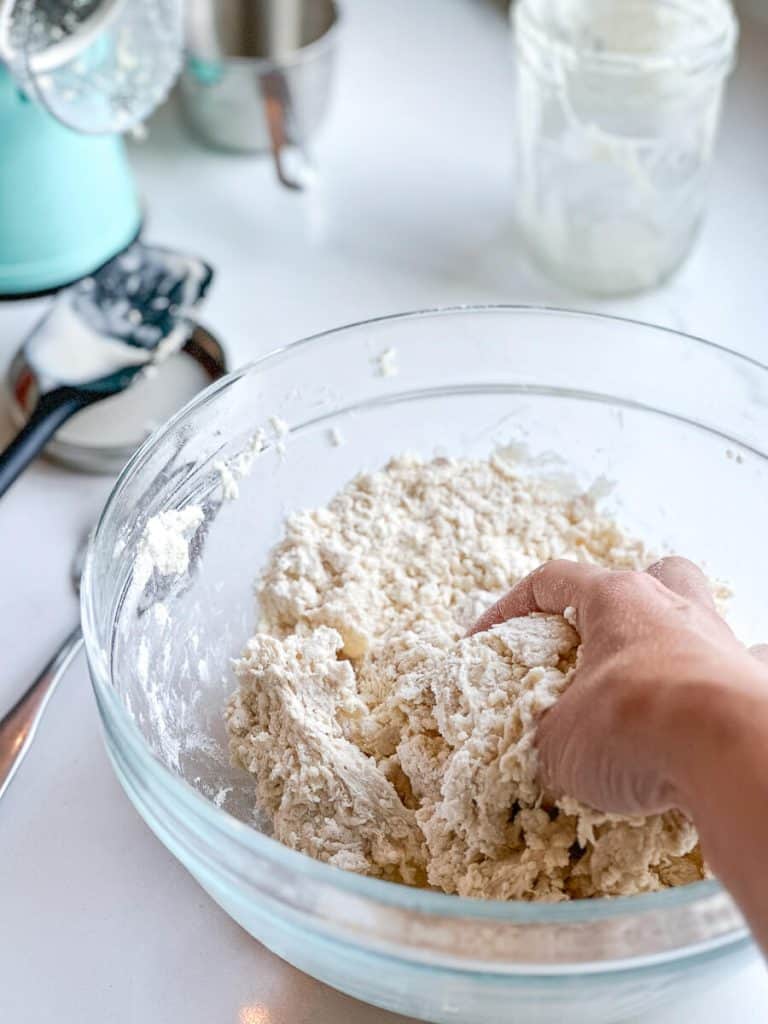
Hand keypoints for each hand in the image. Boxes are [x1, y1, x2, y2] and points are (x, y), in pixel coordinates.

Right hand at [469, 557, 767, 817]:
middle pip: (649, 575)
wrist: (730, 756)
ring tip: (649, 692)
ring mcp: (722, 642)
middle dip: (622, 601)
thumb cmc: (631, 726)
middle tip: (597, 642)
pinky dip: (724, 691)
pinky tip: (709, 722)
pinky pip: (746, 671)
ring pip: (700, 617)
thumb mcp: (559, 741)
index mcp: (616, 601)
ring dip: (674, 643)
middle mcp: (674, 608)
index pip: (551, 580)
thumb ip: (549, 734)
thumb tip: (550, 747)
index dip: (510, 606)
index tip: (483, 637)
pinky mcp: (755, 683)